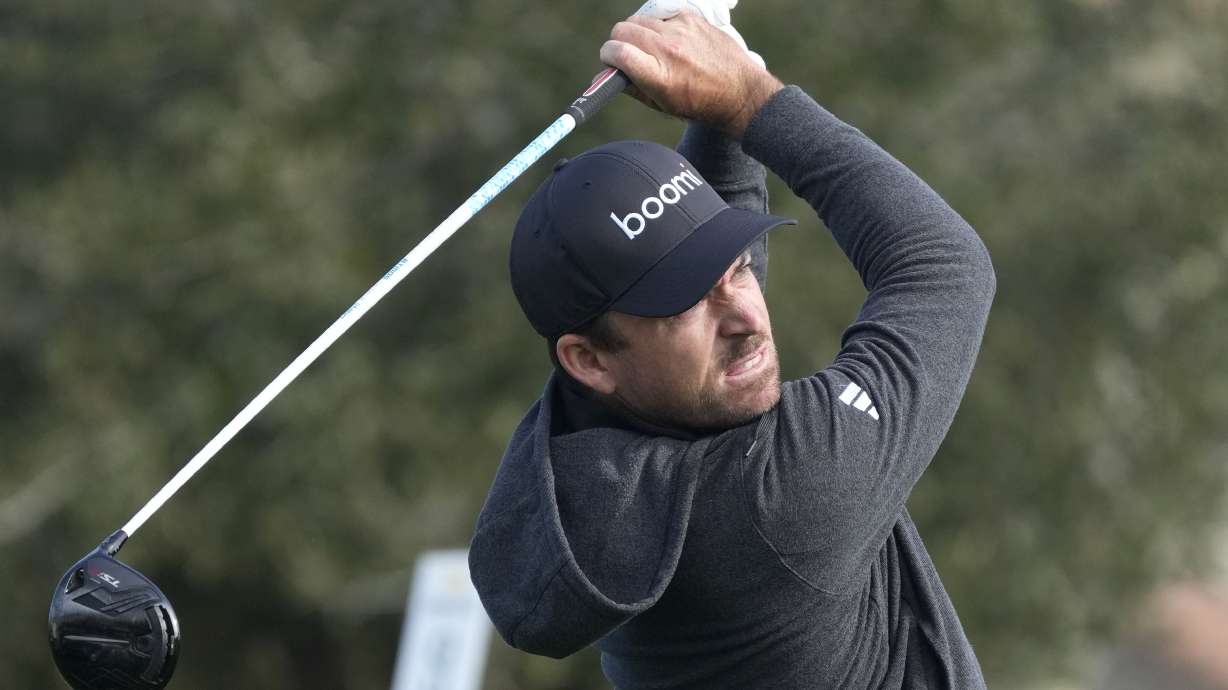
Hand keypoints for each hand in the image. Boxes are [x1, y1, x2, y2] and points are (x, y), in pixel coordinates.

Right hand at [599, 11, 782, 137]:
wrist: (739, 91)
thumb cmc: (699, 103)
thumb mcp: (662, 105)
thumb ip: (632, 87)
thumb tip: (606, 76)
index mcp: (660, 76)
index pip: (618, 52)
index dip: (608, 56)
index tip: (611, 61)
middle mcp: (669, 50)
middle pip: (622, 30)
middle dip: (618, 43)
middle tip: (627, 55)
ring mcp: (681, 30)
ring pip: (638, 20)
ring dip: (637, 33)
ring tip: (649, 48)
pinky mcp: (691, 18)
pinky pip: (660, 14)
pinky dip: (658, 26)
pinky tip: (668, 40)